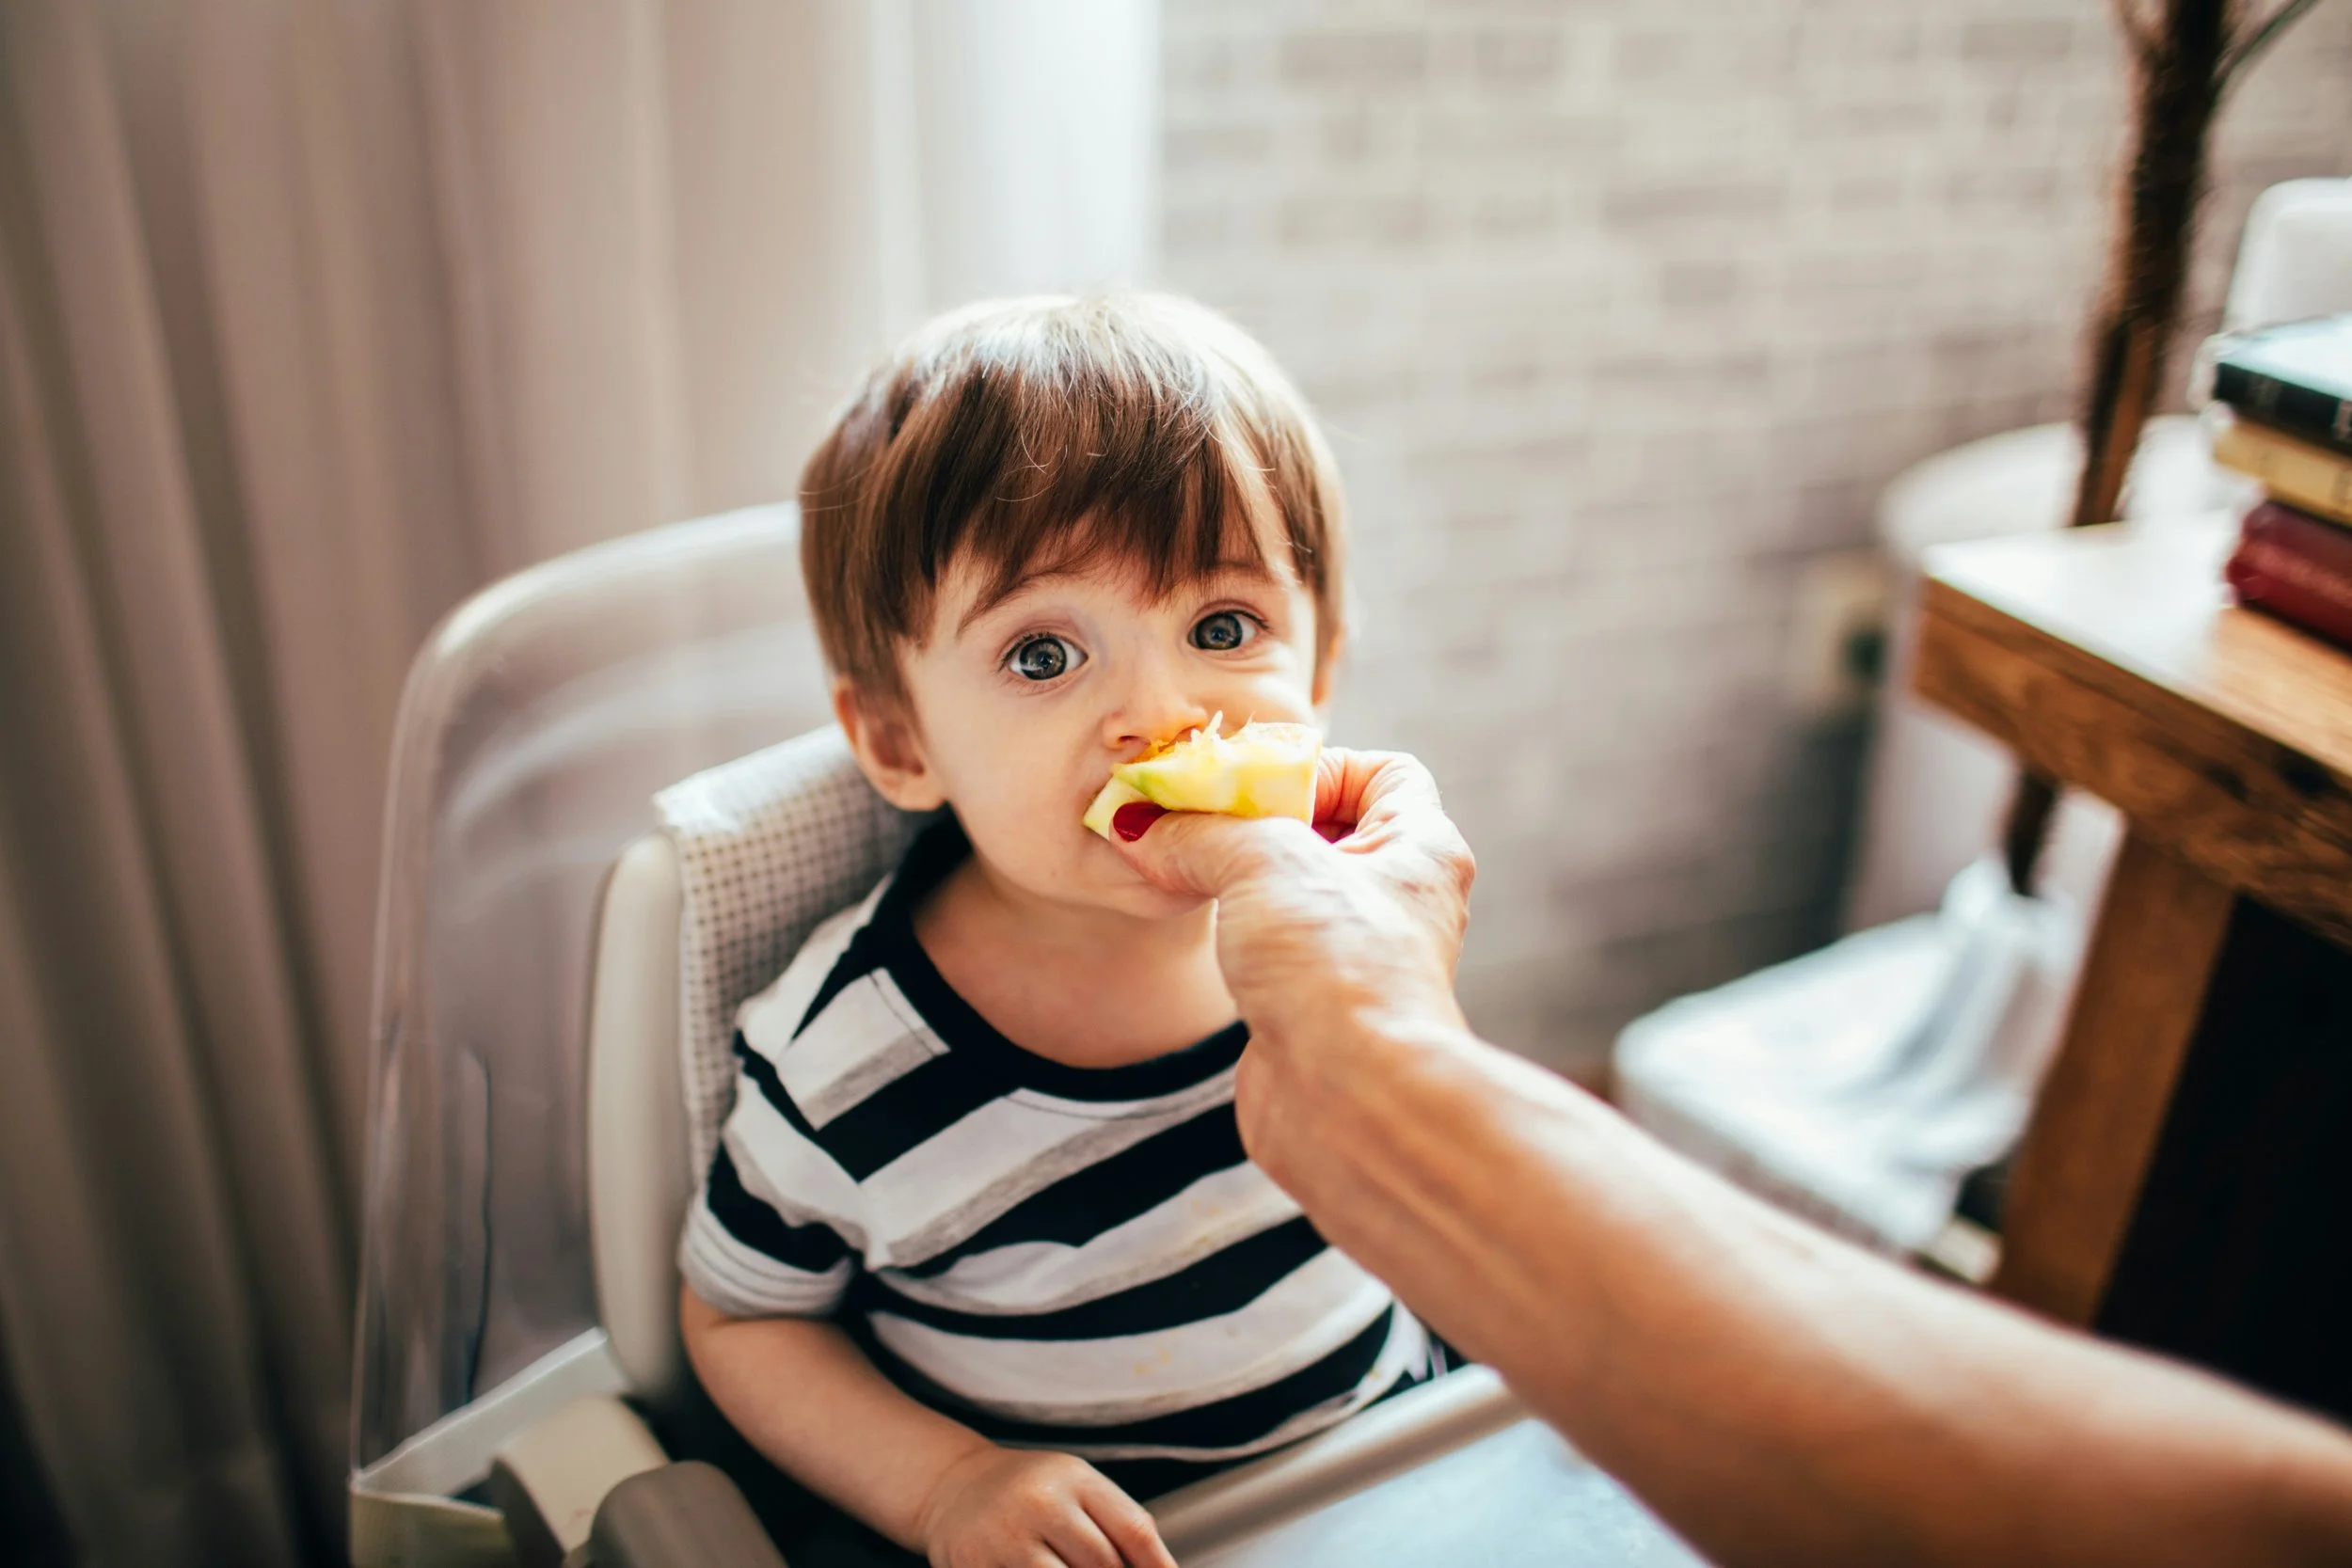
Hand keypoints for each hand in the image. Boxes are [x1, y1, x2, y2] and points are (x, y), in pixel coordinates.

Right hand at [916, 1445, 1175, 1567]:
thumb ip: (1119, 1524)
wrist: (955, 1487)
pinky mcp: (976, 1564)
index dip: (1158, 1565)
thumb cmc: (1032, 1493)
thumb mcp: (1078, 1488)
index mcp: (1074, 1478)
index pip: (1133, 1530)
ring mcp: (1005, 1538)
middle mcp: (1040, 1503)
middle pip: (1102, 1564)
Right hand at [1109, 749, 1476, 1178]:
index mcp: (1421, 848)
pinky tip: (1200, 934)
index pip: (1385, 773)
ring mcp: (1358, 958)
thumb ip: (1199, 833)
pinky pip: (1272, 950)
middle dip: (1260, 822)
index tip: (1256, 785)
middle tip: (1198, 823)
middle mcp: (1401, 901)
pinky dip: (1234, 936)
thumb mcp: (1262, 861)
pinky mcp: (1317, 1009)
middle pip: (1329, 830)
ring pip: (1295, 895)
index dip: (1320, 765)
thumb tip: (1142, 829)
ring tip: (1185, 871)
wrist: (1350, 1101)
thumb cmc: (1339, 969)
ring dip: (1239, 880)